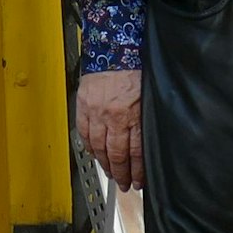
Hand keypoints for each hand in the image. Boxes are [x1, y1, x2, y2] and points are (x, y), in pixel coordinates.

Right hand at [76, 69, 142, 191]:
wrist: (113, 47)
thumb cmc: (134, 68)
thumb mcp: (148, 96)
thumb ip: (146, 119)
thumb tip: (148, 142)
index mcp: (133, 114)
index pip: (136, 152)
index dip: (137, 171)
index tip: (138, 181)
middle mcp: (114, 116)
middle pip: (117, 154)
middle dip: (121, 173)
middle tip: (124, 184)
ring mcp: (96, 112)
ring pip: (99, 147)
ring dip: (105, 163)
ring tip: (110, 173)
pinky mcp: (83, 106)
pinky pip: (84, 133)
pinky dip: (88, 146)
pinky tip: (94, 153)